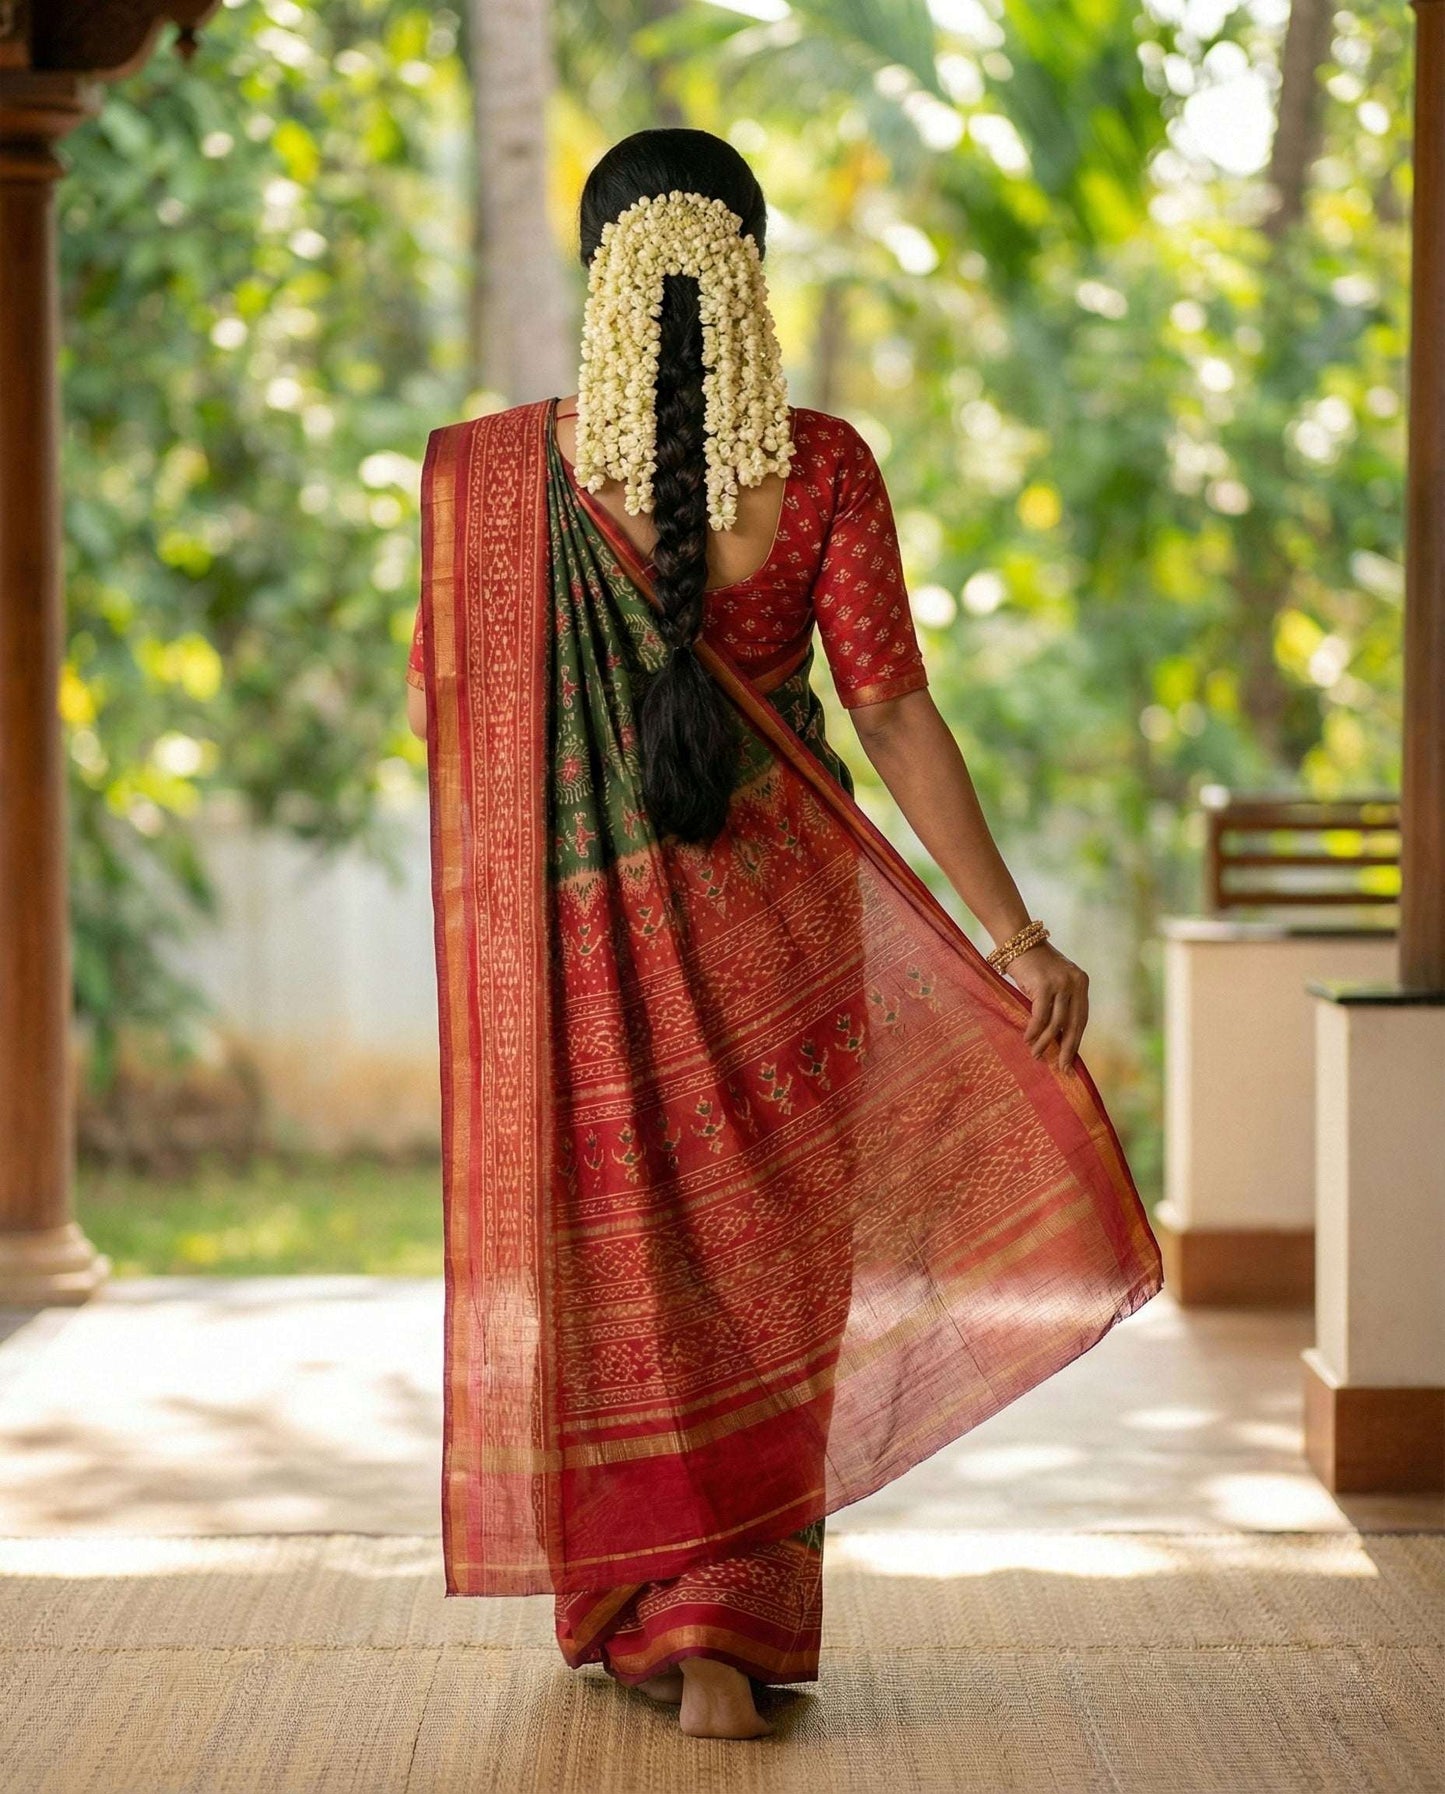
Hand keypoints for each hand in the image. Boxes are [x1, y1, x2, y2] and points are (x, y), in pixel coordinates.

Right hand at [1001, 941, 1089, 1072]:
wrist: (1017, 940)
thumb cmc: (1032, 965)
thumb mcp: (1051, 983)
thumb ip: (1059, 1003)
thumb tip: (1056, 1037)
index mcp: (1081, 982)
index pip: (1082, 1018)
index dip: (1076, 1041)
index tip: (1071, 1061)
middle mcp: (1075, 982)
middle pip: (1074, 1023)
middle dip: (1068, 1048)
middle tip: (1062, 1068)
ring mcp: (1061, 983)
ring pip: (1056, 1022)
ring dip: (1046, 1042)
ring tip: (1037, 1054)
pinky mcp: (1044, 984)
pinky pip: (1040, 1015)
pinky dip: (1034, 1030)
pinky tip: (1028, 1039)